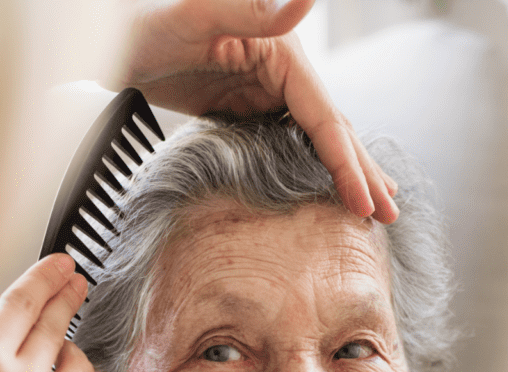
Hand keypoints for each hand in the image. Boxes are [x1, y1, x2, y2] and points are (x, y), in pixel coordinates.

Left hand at [116, 0, 398, 222]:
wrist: (115, 38)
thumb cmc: (149, 21)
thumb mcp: (199, 14)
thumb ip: (254, 11)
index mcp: (284, 54)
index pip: (326, 119)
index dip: (347, 164)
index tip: (366, 204)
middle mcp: (284, 71)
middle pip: (333, 129)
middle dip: (362, 173)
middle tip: (391, 214)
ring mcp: (266, 90)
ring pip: (316, 138)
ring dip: (345, 171)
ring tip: (373, 203)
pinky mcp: (247, 107)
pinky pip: (288, 143)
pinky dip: (311, 166)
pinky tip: (324, 185)